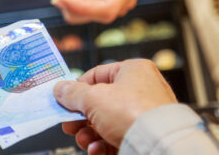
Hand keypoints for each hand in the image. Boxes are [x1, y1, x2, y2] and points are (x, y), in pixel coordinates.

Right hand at [53, 59, 176, 153]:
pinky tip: (97, 149)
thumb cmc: (133, 113)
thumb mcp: (94, 98)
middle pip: (100, 102)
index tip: (64, 100)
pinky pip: (116, 137)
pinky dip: (103, 144)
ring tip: (84, 140)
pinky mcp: (142, 135)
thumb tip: (60, 89)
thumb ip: (73, 94)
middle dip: (81, 118)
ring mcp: (143, 115)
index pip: (97, 75)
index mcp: (133, 71)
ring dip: (89, 134)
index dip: (78, 88)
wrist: (158, 145)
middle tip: (69, 125)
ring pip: (106, 123)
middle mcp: (141, 90)